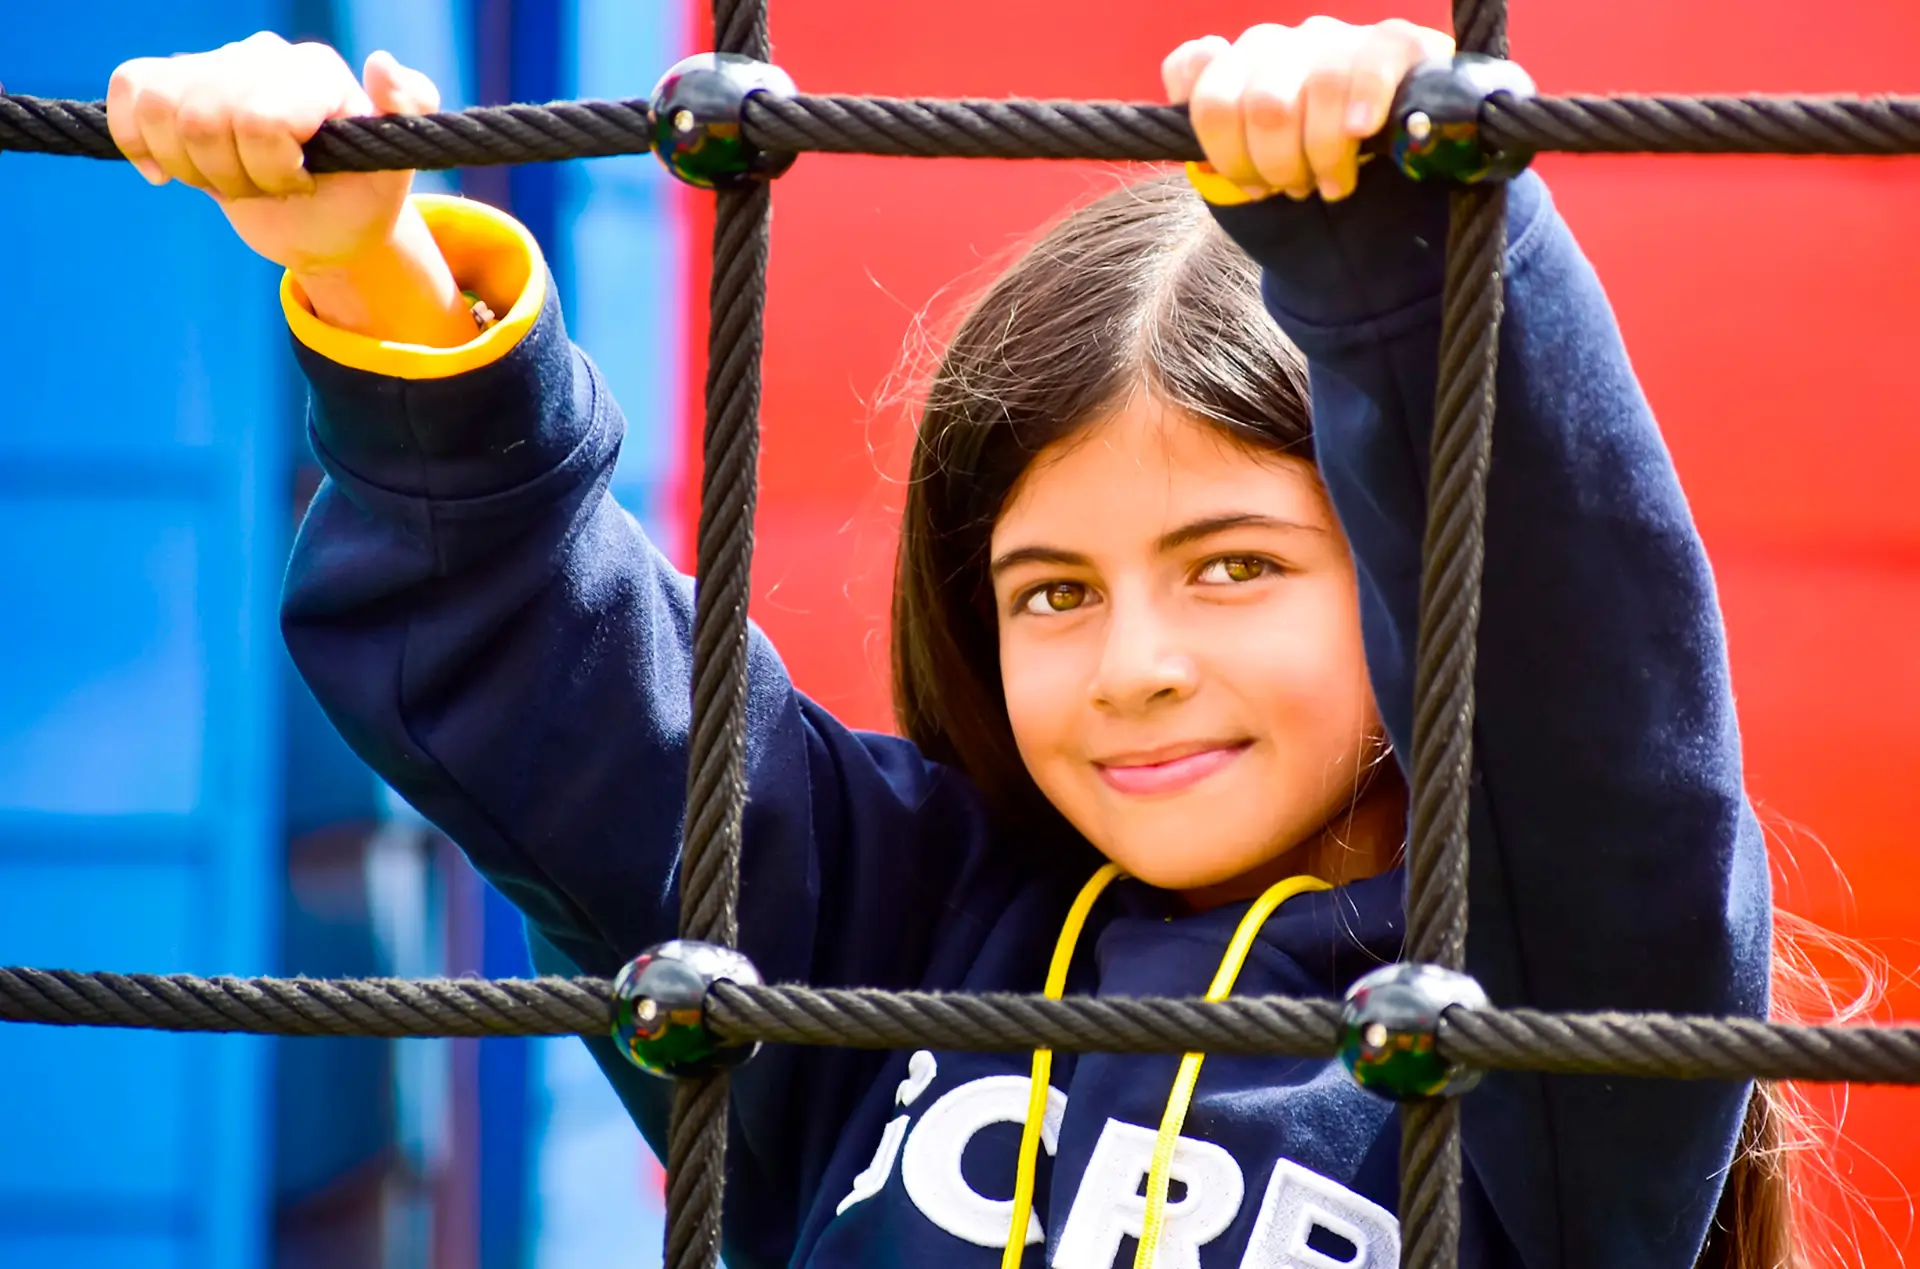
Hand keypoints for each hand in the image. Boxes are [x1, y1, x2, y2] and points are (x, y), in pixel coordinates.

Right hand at [107, 33, 438, 276]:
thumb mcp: (394, 169)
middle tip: (267, 188)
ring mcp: (216, 65)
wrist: (323, 223)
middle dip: (234, 177)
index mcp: (317, 72)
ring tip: (231, 179)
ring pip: (161, 108)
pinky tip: (167, 171)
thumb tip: (381, 63)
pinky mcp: (176, 82)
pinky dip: (138, 138)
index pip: (260, 120)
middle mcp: (264, 55)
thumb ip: (409, 111)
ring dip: (191, 166)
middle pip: (205, 120)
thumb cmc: (359, 198)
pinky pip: (131, 88)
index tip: (303, 184)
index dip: (271, 170)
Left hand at [1162, 18, 1453, 202]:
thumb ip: (1210, 127)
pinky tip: (1361, 132)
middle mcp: (1279, 43)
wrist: (1377, 143)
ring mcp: (1332, 39)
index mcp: (1236, 65)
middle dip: (1280, 163)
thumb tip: (1197, 113)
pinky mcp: (1390, 44)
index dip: (1229, 156)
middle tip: (1297, 188)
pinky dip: (1365, 101)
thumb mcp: (1244, 152)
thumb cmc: (1298, 151)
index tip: (1252, 186)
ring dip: (1326, 151)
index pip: (1211, 101)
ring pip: (1321, 88)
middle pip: (1266, 104)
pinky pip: (1372, 65)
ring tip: (1334, 183)